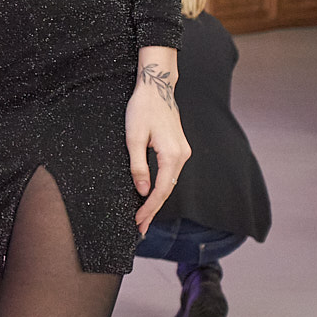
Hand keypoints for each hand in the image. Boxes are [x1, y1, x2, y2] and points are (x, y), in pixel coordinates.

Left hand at [127, 48, 190, 233]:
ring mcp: (182, 152)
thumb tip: (142, 191)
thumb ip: (138, 166)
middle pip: (167, 190)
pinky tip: (150, 195)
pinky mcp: (178, 148)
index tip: (138, 223)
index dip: (149, 208)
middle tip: (139, 228)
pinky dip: (160, 187)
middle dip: (153, 210)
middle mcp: (182, 156)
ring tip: (142, 216)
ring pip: (169, 182)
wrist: (157, 88)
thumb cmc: (142, 109)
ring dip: (156, 200)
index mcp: (172, 155)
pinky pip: (169, 173)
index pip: (161, 190)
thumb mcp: (133, 138)